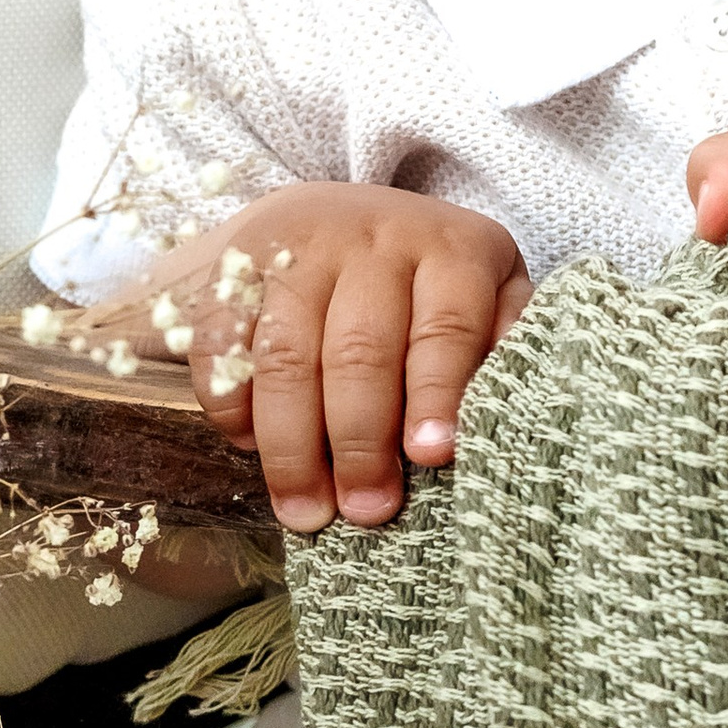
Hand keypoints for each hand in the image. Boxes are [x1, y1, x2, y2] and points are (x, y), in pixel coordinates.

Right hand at [132, 183, 528, 532]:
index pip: (445, 327)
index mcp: (451, 251)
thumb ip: (506, 343)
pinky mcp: (239, 267)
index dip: (437, 394)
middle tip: (365, 510)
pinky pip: (222, 340)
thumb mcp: (492, 294)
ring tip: (304, 508)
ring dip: (291, 442)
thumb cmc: (434, 282)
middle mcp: (375, 241)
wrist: (344, 217)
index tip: (430, 456)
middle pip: (360, 350)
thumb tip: (505, 415)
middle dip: (360, 440)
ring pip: (287, 353)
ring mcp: (301, 250)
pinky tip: (246, 444)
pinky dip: (230, 401)